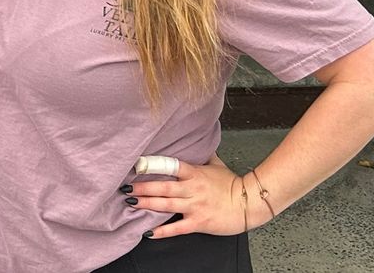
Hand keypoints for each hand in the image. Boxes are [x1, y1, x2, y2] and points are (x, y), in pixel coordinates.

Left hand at [127, 155, 257, 237]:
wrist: (248, 203)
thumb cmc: (232, 183)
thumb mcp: (216, 164)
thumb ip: (202, 154)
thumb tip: (197, 141)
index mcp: (195, 173)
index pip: (170, 165)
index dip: (153, 165)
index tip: (136, 165)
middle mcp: (192, 189)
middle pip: (163, 187)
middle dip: (142, 188)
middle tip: (125, 187)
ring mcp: (195, 206)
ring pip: (166, 205)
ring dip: (147, 204)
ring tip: (131, 203)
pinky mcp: (198, 222)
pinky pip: (177, 228)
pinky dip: (162, 231)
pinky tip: (149, 232)